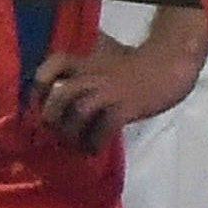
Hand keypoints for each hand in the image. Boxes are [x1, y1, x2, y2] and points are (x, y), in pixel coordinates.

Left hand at [30, 39, 197, 149]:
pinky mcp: (126, 107)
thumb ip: (82, 70)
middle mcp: (94, 73)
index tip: (38, 102)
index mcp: (86, 59)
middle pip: (61, 94)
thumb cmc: (134, 65)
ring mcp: (110, 90)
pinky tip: (94, 149)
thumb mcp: (103, 58)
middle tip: (54, 132)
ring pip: (78, 112)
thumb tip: (58, 95)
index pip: (54, 63)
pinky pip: (103, 129)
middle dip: (52, 117)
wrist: (169, 66)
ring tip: (74, 145)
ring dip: (71, 134)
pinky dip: (95, 143)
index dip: (40, 84)